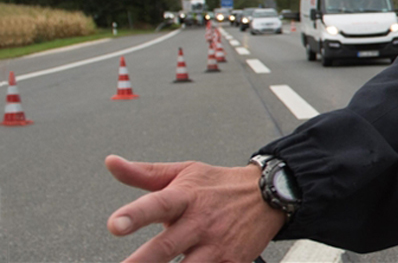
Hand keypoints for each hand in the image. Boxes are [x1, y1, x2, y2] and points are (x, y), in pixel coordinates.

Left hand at [105, 155, 285, 262]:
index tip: (114, 225)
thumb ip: (144, 173)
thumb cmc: (219, 185)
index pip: (157, 204)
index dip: (134, 215)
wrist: (269, 194)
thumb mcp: (185, 172)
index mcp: (185, 197)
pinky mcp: (232, 262)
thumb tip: (111, 163)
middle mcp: (200, 222)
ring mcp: (217, 245)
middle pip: (165, 247)